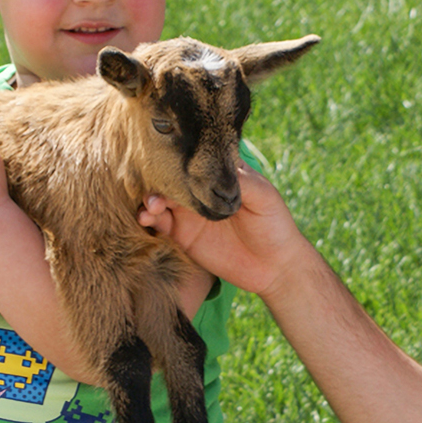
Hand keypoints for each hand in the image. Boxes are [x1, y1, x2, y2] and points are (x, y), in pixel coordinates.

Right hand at [138, 163, 307, 298]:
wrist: (274, 266)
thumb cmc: (275, 224)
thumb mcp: (264, 197)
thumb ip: (241, 181)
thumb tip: (214, 166)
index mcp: (219, 175)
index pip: (194, 159)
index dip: (179, 156)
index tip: (167, 157)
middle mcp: (200, 190)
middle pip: (171, 177)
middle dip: (158, 178)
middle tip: (157, 189)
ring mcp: (189, 212)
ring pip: (160, 198)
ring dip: (150, 198)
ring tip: (152, 207)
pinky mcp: (182, 235)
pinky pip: (158, 224)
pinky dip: (148, 219)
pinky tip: (146, 219)